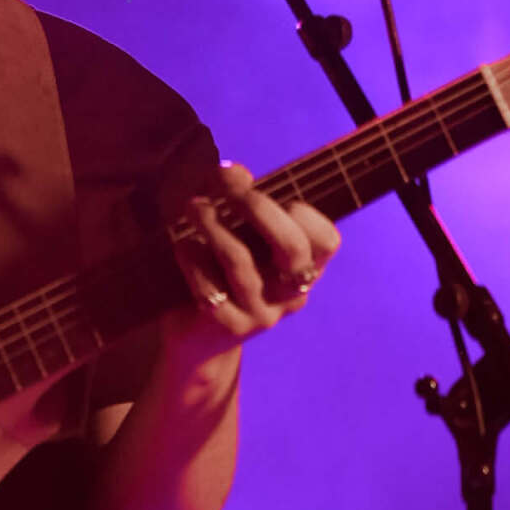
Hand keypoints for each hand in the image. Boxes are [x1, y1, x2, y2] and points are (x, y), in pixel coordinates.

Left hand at [166, 163, 339, 363]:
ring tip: (193, 206)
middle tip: (225, 184)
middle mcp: (290, 295)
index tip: (274, 194)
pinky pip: (209, 286)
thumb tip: (232, 170)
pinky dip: (192, 258)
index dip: (304, 213)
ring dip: (212, 224)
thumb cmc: (223, 274)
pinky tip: (182, 245)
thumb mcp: (241, 238)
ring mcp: (261, 314)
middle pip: (290, 247)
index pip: (327, 242)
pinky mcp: (227, 326)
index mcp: (304, 270)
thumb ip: (241, 204)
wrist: (199, 339)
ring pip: (239, 260)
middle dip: (257, 206)